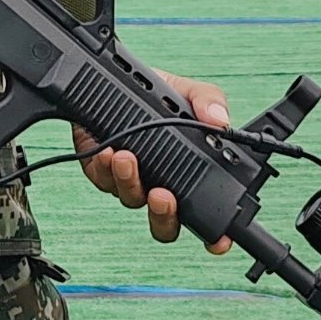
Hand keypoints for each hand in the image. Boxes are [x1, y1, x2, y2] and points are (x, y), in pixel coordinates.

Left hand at [76, 69, 234, 250]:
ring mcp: (131, 181)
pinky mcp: (101, 170)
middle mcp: (161, 185)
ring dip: (129, 183)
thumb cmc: (161, 94)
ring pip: (130, 199)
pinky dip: (103, 167)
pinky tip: (106, 151)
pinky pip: (101, 180)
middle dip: (163, 214)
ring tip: (127, 158)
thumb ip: (209, 102)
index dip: (214, 236)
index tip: (218, 241)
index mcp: (189, 175)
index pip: (205, 217)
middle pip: (165, 223)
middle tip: (161, 194)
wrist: (121, 78)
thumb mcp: (190, 93)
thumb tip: (219, 121)